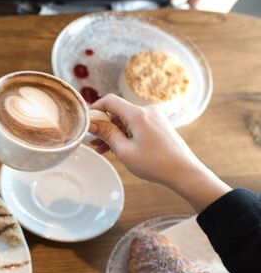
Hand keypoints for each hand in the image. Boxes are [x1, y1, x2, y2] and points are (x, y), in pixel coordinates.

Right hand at [88, 94, 230, 211]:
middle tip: (93, 142)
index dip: (95, 109)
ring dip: (113, 132)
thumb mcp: (124, 150)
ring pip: (126, 120)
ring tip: (102, 149)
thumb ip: (106, 134)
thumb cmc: (155, 163)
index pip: (110, 100)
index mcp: (138, 114)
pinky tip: (117, 148)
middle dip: (104, 126)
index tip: (87, 123)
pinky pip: (136, 125)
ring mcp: (154, 117)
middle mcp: (147, 111)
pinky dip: (125, 134)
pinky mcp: (158, 124)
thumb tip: (91, 123)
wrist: (184, 172)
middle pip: (118, 111)